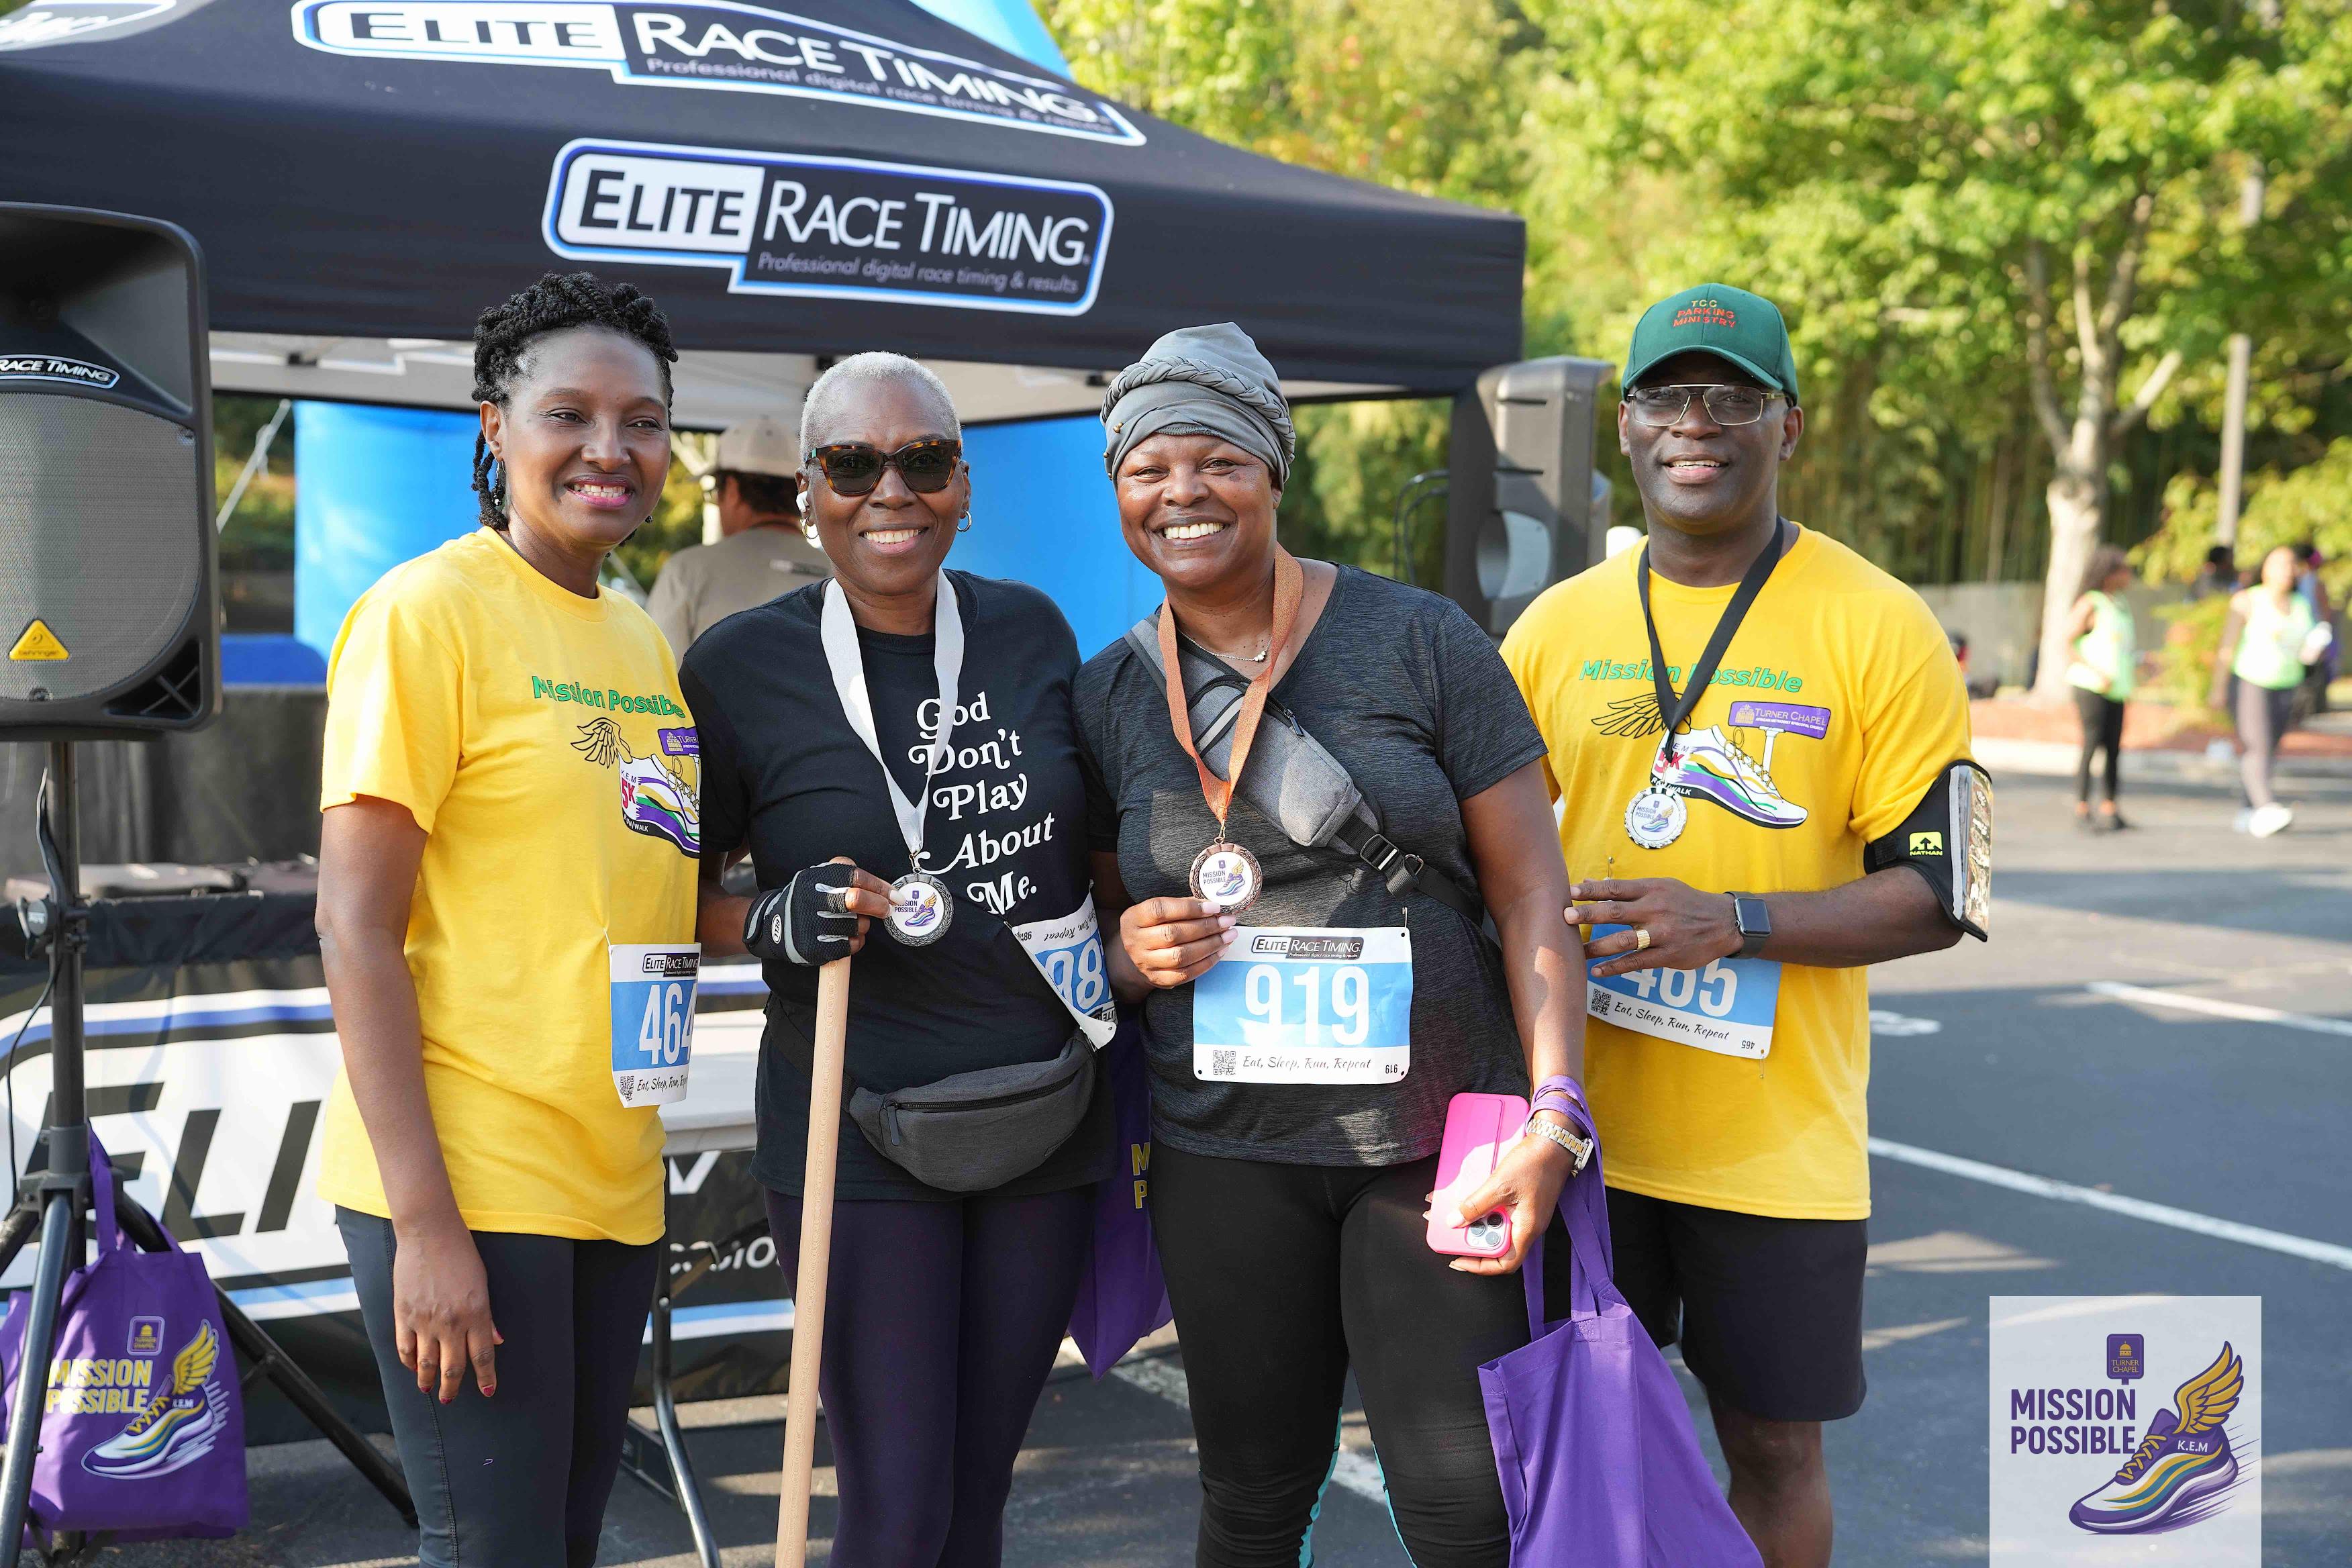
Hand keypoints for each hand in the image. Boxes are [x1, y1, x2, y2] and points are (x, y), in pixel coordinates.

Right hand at [392, 1214, 500, 1402]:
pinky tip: (412, 1367)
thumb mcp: (482, 1284)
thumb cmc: (461, 1255)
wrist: (429, 1234)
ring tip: (428, 1390)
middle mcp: (451, 1322)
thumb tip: (497, 1341)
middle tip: (450, 1399)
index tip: (488, 1391)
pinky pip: (405, 1348)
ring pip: (426, 1363)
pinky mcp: (403, 1314)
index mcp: (476, 1313)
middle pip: (452, 1367)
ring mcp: (425, 1320)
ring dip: (427, 1381)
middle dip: (452, 1388)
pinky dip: (409, 1362)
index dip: (485, 1377)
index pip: (482, 1355)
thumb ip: (487, 1317)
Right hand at [744, 858, 894, 963]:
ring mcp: (811, 925)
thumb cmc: (806, 899)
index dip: (880, 887)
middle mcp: (812, 898)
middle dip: (878, 906)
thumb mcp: (818, 876)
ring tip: (851, 923)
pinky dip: (854, 943)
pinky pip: (849, 947)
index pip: (856, 877)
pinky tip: (845, 938)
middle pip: (857, 900)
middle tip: (886, 910)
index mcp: (816, 877)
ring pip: (857, 926)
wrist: (773, 926)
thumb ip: (846, 874)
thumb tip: (886, 890)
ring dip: (862, 926)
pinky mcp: (813, 948)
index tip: (895, 896)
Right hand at [1119, 896, 1236, 988]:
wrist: (1137, 954)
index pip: (1160, 910)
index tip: (1214, 907)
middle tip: (1227, 922)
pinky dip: (1206, 963)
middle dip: (1205, 927)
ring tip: (1228, 936)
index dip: (1189, 908)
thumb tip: (1212, 907)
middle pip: (1173, 934)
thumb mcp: (1157, 911)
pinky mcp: (1157, 979)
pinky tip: (1220, 951)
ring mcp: (1145, 963)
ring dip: (1210, 945)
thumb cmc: (1152, 926)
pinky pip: (1185, 974)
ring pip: (1180, 956)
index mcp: (1133, 918)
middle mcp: (1135, 942)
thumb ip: (1180, 906)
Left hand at [1428, 1111, 1578, 1274]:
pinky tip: (1473, 1199)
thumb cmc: (1536, 1163)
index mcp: (1526, 1229)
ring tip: (1458, 1212)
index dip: (1479, 1266)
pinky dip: (1484, 1210)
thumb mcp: (1500, 1185)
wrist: (1554, 1141)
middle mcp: (1527, 1227)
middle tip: (1453, 1232)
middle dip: (1473, 1241)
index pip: (1504, 1263)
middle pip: (1497, 1247)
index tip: (1458, 1259)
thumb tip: (1454, 1222)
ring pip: (1497, 1229)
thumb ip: (1476, 1205)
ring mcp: (1526, 1215)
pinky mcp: (1522, 1203)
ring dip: (1476, 1223)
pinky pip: (1500, 1214)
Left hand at [1569, 876, 1739, 977]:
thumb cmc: (1686, 902)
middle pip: (1616, 911)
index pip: (1616, 888)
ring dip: (1597, 946)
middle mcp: (1655, 910)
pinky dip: (1615, 967)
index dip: (1592, 890)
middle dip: (1589, 914)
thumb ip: (1627, 889)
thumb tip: (1589, 883)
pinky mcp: (1668, 955)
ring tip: (1576, 951)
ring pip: (1624, 940)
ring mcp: (1661, 934)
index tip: (1570, 892)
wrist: (1724, 922)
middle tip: (1566, 916)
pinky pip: (1637, 962)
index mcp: (1651, 890)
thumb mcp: (1661, 887)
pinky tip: (1597, 971)